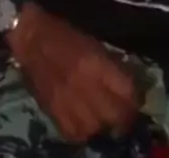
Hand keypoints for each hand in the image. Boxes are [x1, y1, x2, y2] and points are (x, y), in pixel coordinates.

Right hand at [7, 3, 138, 141]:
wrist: (32, 37)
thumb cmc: (66, 35)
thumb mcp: (96, 44)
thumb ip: (113, 66)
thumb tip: (131, 85)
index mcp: (96, 64)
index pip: (126, 92)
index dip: (135, 100)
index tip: (136, 101)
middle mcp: (83, 85)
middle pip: (113, 115)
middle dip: (123, 118)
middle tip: (124, 115)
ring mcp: (66, 100)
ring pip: (94, 128)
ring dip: (103, 126)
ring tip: (104, 120)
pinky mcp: (51, 110)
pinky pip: (72, 133)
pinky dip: (82, 132)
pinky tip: (85, 123)